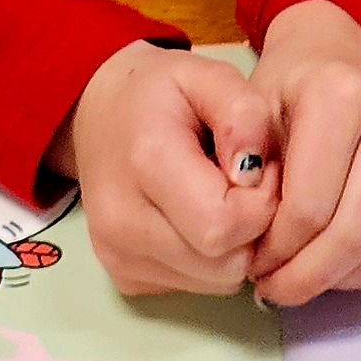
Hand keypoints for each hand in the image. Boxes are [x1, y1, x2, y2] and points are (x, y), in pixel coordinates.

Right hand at [52, 41, 280, 297]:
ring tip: (224, 195)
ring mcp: (118, 258)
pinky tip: (200, 216)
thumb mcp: (207, 73)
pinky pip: (195, 287)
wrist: (99, 115)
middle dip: (255, 227)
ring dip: (237, 246)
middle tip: (247, 182)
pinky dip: (212, 259)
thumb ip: (243, 112)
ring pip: (216, 282)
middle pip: (225, 263)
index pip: (224, 224)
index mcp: (146, 163)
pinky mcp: (123, 278)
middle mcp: (123, 223)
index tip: (259, 167)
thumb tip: (254, 172)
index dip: (261, 200)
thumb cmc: (160, 92)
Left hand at [245, 0, 360, 310]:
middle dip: (307, 278)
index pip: (310, 208)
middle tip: (274, 288)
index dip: (275, 253)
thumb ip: (246, 173)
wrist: (339, 57)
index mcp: (343, 93)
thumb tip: (251, 245)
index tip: (252, 265)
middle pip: (356, 235)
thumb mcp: (248, 116)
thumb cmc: (287, 92)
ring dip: (341, 284)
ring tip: (304, 277)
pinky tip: (340, 268)